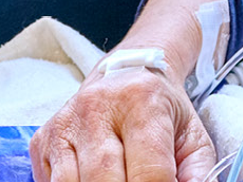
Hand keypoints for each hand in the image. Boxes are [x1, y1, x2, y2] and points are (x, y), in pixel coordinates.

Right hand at [32, 0, 225, 181]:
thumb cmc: (163, 109)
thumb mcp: (192, 134)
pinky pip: (52, 181)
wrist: (130, 72)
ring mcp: (65, 124)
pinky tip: (94, 179)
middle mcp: (97, 108)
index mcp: (142, 102)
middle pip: (105, 181)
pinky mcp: (43, 139)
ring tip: (121, 181)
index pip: (149, 172)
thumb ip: (199, 171)